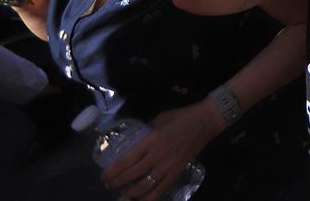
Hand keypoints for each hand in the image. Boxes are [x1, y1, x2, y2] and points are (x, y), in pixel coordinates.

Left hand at [102, 101, 221, 199]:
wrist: (205, 122)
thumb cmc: (181, 117)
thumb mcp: (158, 119)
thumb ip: (145, 132)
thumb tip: (133, 141)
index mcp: (150, 141)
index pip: (125, 161)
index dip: (112, 171)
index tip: (104, 175)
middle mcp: (157, 156)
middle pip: (131, 175)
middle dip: (116, 182)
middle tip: (108, 183)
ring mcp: (167, 167)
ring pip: (143, 187)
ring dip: (128, 192)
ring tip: (122, 191)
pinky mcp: (176, 173)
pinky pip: (159, 190)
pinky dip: (147, 198)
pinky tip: (139, 198)